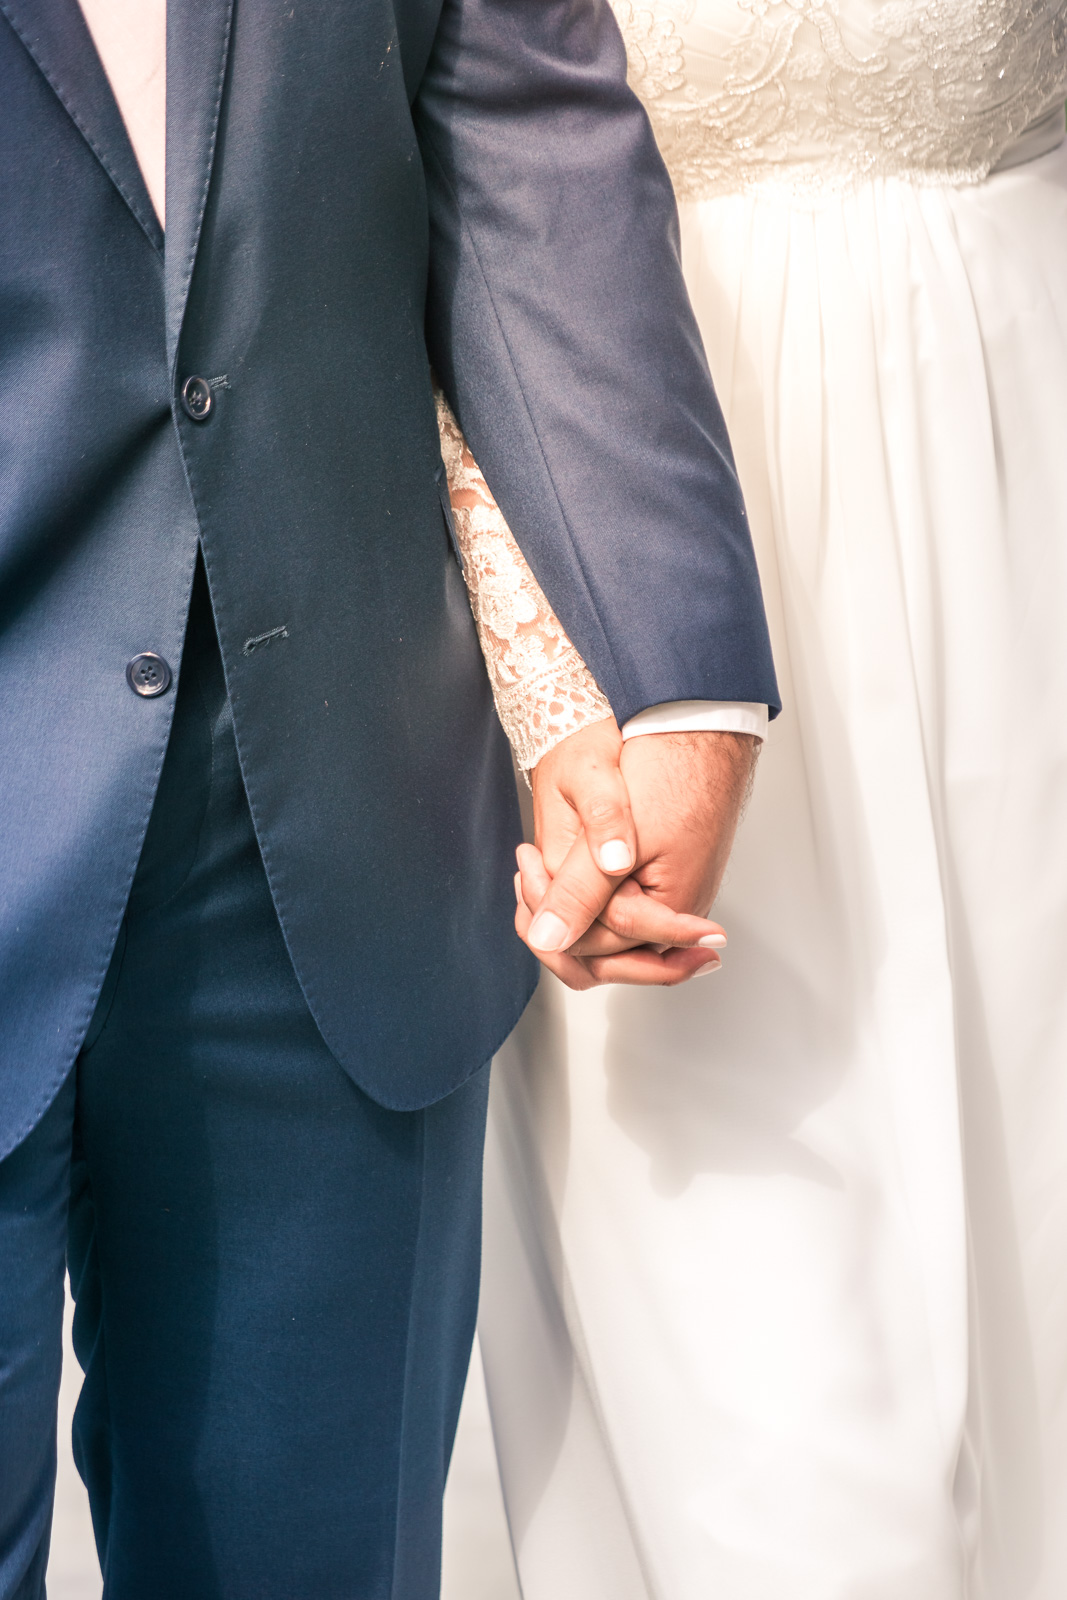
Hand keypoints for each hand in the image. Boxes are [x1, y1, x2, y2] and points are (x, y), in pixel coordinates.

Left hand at [517, 720, 757, 987]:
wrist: (695, 722)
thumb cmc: (666, 766)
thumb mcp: (607, 835)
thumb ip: (578, 892)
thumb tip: (548, 938)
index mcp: (670, 909)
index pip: (594, 947)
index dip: (551, 912)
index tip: (530, 865)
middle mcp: (677, 911)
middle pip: (601, 950)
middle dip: (556, 914)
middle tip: (531, 866)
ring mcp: (673, 895)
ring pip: (606, 931)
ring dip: (566, 904)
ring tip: (539, 865)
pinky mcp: (665, 877)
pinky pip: (618, 905)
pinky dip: (583, 890)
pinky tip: (563, 866)